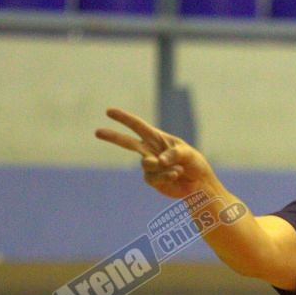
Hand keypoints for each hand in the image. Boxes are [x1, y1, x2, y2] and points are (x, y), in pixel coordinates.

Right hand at [96, 107, 214, 201]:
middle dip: (113, 136)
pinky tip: (176, 175)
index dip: (124, 118)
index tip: (109, 111)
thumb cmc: (194, 163)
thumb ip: (174, 154)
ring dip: (163, 167)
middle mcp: (150, 150)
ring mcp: (150, 166)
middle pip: (127, 142)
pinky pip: (153, 177)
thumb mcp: (188, 154)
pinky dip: (165, 176)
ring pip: (146, 164)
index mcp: (157, 138)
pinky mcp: (152, 180)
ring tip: (178, 169)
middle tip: (97, 131)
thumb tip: (158, 161)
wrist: (198, 184)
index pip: (137, 126)